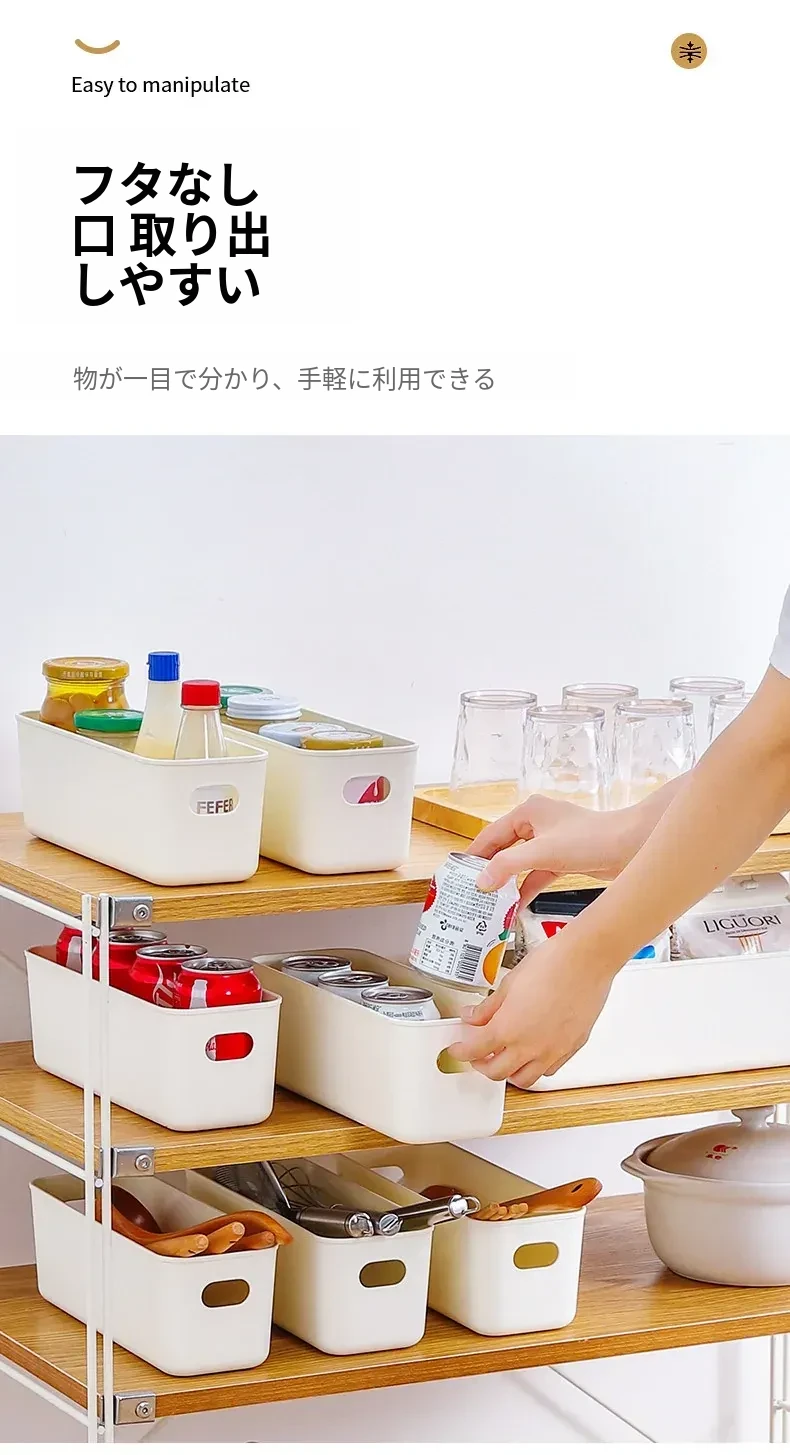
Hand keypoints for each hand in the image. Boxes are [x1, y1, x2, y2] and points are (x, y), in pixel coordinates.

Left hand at [447, 934, 615, 1086]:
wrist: (585, 961)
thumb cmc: (551, 965)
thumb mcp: (508, 984)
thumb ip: (488, 1007)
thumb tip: (473, 1017)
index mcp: (508, 1029)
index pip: (475, 1050)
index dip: (461, 1051)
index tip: (458, 1049)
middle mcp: (530, 1047)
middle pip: (497, 1073)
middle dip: (482, 1065)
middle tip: (477, 1054)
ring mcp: (552, 1051)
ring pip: (525, 1079)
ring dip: (510, 1072)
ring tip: (504, 1057)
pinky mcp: (571, 1048)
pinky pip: (549, 1070)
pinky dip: (536, 1068)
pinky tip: (533, 1054)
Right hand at [467, 792, 660, 905]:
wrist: (631, 847)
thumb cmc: (591, 838)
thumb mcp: (542, 852)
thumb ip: (508, 867)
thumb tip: (481, 881)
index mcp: (529, 811)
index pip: (491, 834)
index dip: (474, 854)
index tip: (458, 873)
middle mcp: (538, 823)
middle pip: (504, 849)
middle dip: (490, 870)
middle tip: (471, 890)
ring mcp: (551, 841)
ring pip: (520, 864)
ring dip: (508, 883)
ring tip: (490, 902)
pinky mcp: (563, 858)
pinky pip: (537, 874)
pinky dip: (527, 888)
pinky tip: (515, 906)